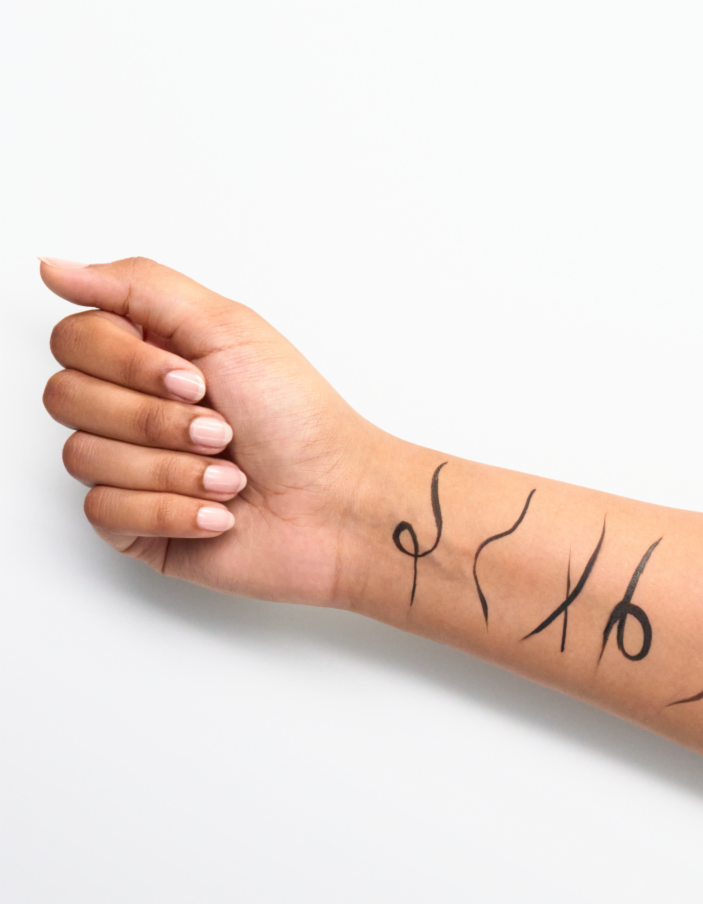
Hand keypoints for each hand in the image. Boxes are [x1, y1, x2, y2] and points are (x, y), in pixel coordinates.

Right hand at [40, 256, 410, 605]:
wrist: (340, 507)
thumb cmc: (302, 423)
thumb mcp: (228, 327)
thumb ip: (137, 285)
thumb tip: (53, 268)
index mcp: (150, 357)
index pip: (73, 341)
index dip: (127, 363)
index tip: (195, 380)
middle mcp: (133, 411)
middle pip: (66, 398)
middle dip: (155, 420)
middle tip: (222, 431)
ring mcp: (132, 472)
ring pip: (84, 457)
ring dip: (172, 468)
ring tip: (231, 477)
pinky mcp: (138, 528)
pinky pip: (104, 511)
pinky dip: (171, 510)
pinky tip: (219, 514)